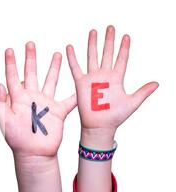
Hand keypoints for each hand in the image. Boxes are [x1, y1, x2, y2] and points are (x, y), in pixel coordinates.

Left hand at [0, 42, 75, 156]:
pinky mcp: (58, 112)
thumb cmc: (17, 140)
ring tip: (58, 53)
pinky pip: (70, 100)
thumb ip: (1, 103)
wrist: (33, 155)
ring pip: (51, 80)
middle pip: (32, 73)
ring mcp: (45, 103)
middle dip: (31, 58)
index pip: (13, 77)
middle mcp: (31, 98)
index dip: (11, 64)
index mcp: (17, 99)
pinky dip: (77, 93)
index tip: (9, 49)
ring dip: (54, 68)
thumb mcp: (5, 121)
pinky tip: (84, 83)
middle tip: (30, 43)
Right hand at [66, 26, 157, 144]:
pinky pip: (75, 68)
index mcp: (117, 79)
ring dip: (92, 44)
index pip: (121, 59)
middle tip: (110, 28)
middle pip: (107, 53)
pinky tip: (70, 47)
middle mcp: (104, 76)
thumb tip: (157, 83)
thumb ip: (143, 92)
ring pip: (92, 57)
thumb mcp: (132, 103)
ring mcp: (92, 78)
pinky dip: (72, 58)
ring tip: (93, 31)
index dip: (124, 48)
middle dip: (109, 40)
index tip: (126, 36)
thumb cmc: (115, 117)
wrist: (99, 126)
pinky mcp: (81, 83)